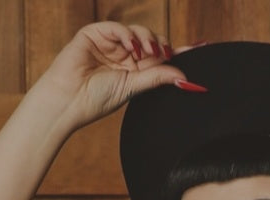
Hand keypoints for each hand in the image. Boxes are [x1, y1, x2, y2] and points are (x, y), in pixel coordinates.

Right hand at [43, 22, 188, 131]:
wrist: (68, 102)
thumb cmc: (95, 100)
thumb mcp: (133, 88)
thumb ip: (157, 78)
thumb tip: (185, 77)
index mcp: (134, 70)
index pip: (160, 57)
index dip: (179, 52)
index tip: (201, 48)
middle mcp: (124, 55)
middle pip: (152, 42)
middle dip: (161, 46)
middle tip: (166, 54)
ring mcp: (110, 43)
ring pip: (137, 32)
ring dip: (147, 39)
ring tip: (149, 52)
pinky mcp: (94, 33)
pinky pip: (117, 27)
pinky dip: (127, 35)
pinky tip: (132, 48)